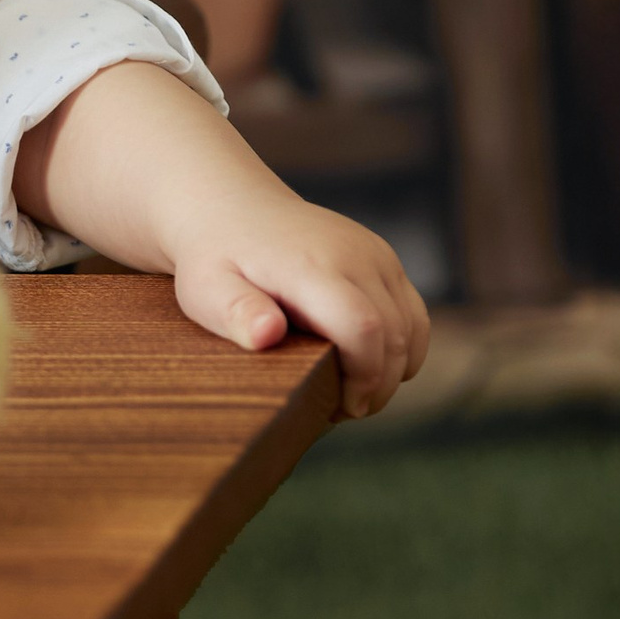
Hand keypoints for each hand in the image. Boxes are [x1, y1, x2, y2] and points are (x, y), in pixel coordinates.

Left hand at [174, 190, 427, 418]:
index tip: (343, 408)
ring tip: (355, 392)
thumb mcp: (206, 289)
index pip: (363, 328)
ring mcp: (375, 254)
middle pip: (395, 334)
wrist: (233, 208)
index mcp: (310, 266)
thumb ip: (235, 312)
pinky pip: (413, 312)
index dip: (364, 379)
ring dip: (394, 371)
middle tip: (344, 410)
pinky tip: (369, 367)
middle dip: (378, 385)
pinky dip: (403, 349)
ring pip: (412, 327)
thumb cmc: (216, 258)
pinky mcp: (384, 259)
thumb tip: (268, 334)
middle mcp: (354, 255)